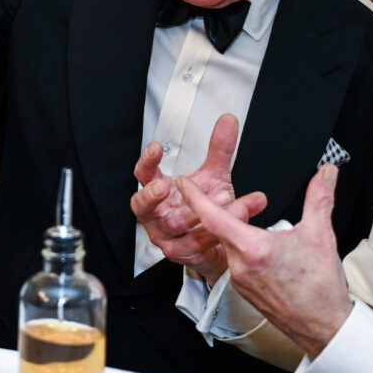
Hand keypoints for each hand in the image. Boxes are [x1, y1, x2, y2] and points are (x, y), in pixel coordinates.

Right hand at [131, 113, 266, 283]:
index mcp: (158, 191)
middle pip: (141, 205)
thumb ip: (219, 150)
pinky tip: (231, 217)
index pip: (144, 174)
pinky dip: (214, 229)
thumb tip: (229, 120)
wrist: (219, 243)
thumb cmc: (206, 206)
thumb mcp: (214, 175)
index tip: (156, 148)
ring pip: (174, 224)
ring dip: (198, 210)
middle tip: (164, 187)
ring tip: (223, 195)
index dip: (147, 161)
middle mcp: (156, 214)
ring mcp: (165, 235)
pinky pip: (195, 242)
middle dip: (151, 195)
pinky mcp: (180, 253)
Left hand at [180, 165, 351, 358]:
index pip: (212, 217)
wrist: (323, 327)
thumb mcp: (320, 234)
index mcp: (253, 248)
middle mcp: (240, 266)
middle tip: (242, 202)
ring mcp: (239, 280)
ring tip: (255, 224)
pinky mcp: (244, 291)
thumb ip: (320, 197)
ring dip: (236, 231)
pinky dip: (242, 249)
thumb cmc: (320, 287)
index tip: (182, 183)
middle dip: (226, 211)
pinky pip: (235, 262)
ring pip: (229, 246)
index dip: (195, 197)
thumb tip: (326, 173)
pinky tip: (262, 250)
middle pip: (220, 229)